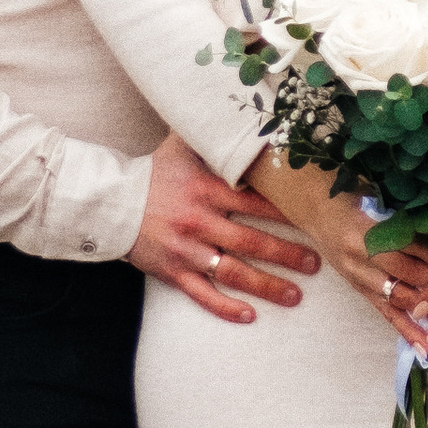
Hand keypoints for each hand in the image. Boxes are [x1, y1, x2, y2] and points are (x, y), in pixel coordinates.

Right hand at [129, 134, 317, 322]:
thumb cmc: (154, 173)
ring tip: (296, 295)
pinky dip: (226, 308)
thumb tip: (245, 111)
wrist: (111, 203)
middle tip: (316, 263)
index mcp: (206, 190)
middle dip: (288, 255)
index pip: (257, 203)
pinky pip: (203, 295)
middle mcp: (199, 222)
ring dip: (268, 286)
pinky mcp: (173, 272)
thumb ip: (214, 135)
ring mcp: (186, 251)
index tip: (313, 220)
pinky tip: (250, 316)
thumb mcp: (183, 146)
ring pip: (233, 273)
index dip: (288, 213)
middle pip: (252, 242)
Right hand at [248, 152, 427, 347]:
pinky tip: (424, 346)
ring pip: (399, 298)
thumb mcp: (380, 197)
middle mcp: (363, 255)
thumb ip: (409, 214)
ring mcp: (359, 276)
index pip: (414, 245)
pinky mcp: (358, 290)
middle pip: (410, 274)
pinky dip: (405, 331)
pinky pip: (384, 314)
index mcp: (369, 227)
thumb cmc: (352, 197)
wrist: (315, 208)